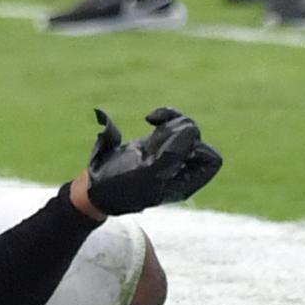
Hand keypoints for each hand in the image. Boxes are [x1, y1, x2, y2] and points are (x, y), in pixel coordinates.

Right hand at [78, 107, 223, 216]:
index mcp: (185, 182)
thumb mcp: (148, 174)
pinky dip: (164, 116)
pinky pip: (170, 124)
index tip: (171, 144)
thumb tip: (191, 128)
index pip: (210, 158)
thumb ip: (173, 153)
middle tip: (157, 132)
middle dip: (181, 129)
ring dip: (171, 120)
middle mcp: (180, 169)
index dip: (196, 145)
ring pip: (185, 129)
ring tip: (152, 122)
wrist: (93, 189)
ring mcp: (166, 156)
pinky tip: (149, 118)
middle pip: (198, 139)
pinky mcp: (153, 144)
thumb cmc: (120, 187)